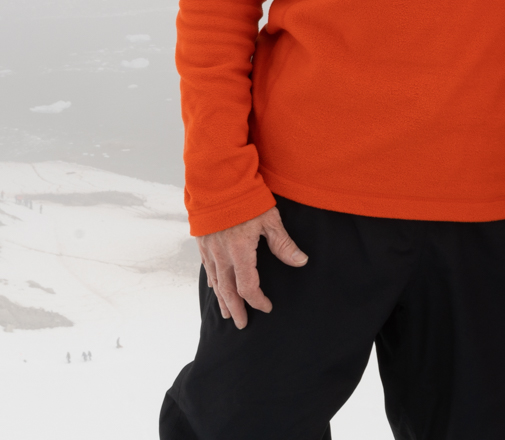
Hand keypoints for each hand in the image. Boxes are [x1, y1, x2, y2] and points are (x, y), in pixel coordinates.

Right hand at [196, 205, 308, 328]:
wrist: (218, 181)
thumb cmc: (246, 198)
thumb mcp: (270, 219)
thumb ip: (283, 243)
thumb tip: (301, 261)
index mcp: (240, 252)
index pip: (248, 286)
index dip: (258, 300)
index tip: (267, 306)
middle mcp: (222, 255)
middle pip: (229, 291)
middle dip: (237, 309)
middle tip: (243, 323)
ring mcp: (210, 250)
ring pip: (216, 283)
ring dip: (223, 300)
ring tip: (228, 314)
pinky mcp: (203, 243)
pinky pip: (208, 269)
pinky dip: (213, 282)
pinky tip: (216, 288)